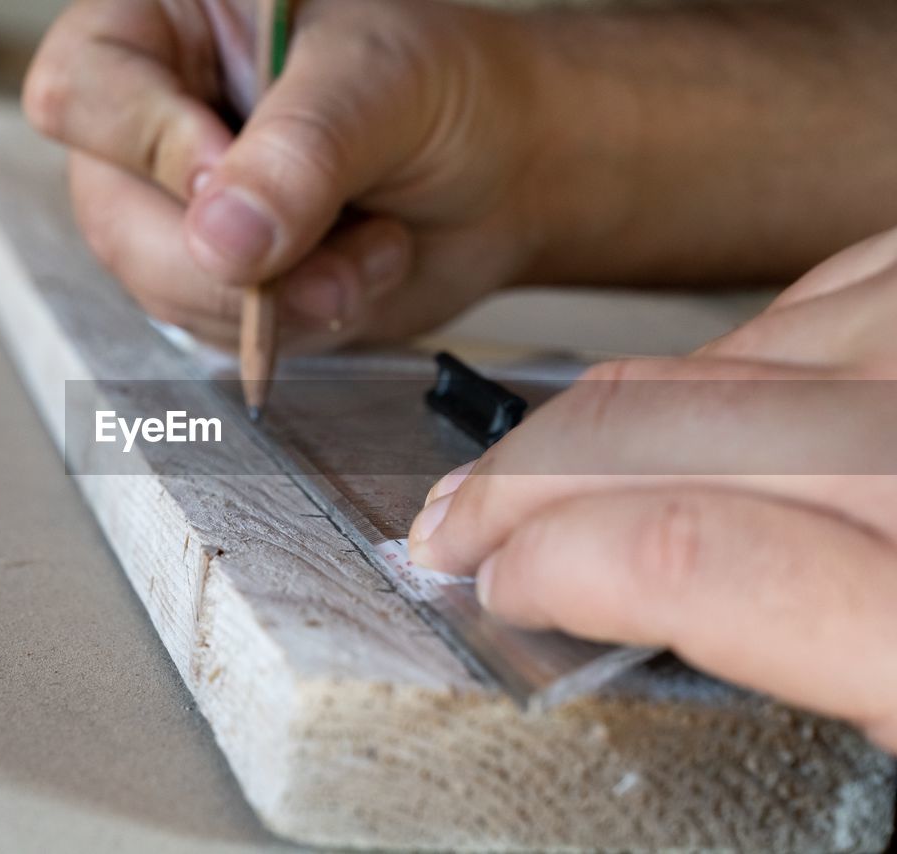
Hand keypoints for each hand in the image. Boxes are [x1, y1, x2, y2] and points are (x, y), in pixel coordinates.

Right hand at [23, 0, 541, 350]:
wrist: (510, 175)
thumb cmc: (450, 90)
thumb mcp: (381, 85)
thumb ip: (299, 154)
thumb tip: (221, 240)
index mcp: (172, 24)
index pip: (83, 86)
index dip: (152, 144)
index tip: (235, 173)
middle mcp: (159, 118)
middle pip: (112, 211)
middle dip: (228, 256)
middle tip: (324, 244)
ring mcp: (183, 209)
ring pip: (164, 286)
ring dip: (279, 297)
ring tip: (370, 248)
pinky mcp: (220, 281)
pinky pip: (217, 332)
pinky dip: (297, 325)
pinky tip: (358, 274)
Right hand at [407, 226, 896, 750]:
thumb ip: (847, 671)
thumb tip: (674, 613)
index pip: (684, 554)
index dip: (551, 563)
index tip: (498, 588)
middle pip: (672, 437)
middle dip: (526, 484)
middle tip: (458, 526)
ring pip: (725, 360)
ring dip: (598, 417)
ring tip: (535, 459)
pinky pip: (818, 294)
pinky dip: (718, 350)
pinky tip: (682, 387)